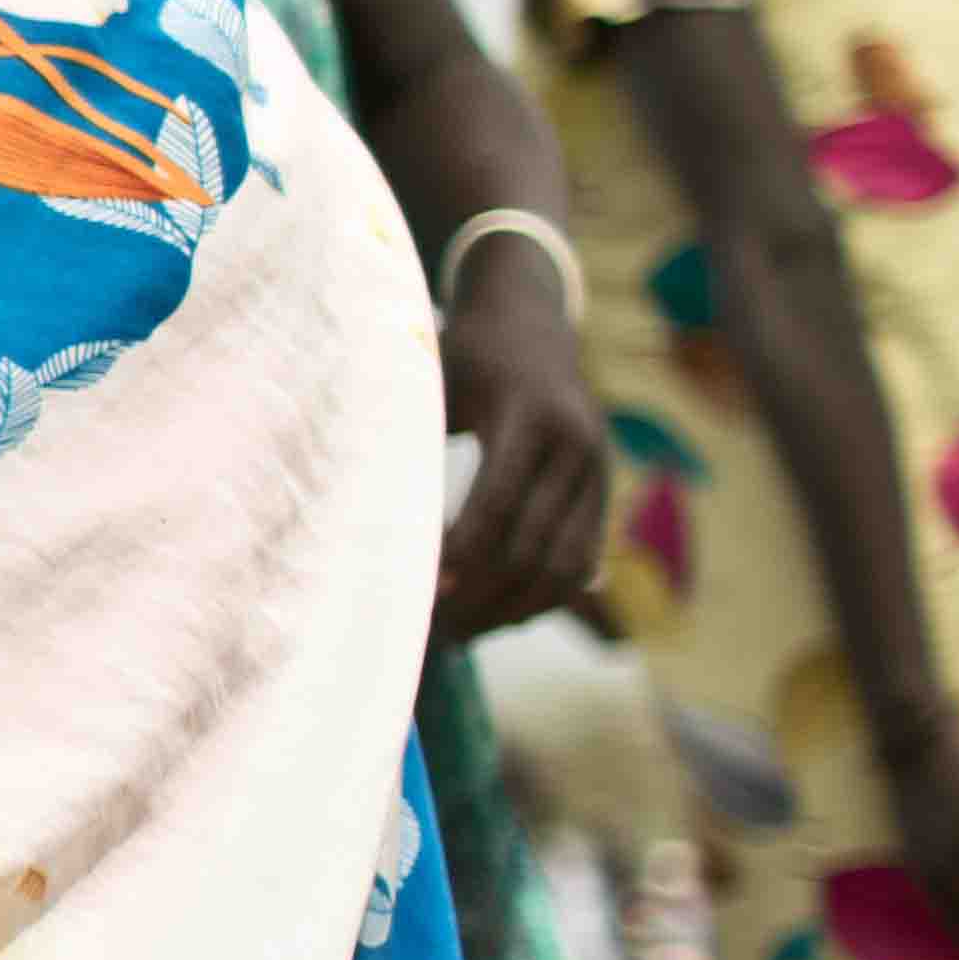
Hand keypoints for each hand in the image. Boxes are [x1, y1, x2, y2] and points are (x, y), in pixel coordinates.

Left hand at [434, 262, 610, 642]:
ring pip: (566, 564)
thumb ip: (404, 430)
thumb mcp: (432, 377)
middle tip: (432, 628)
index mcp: (531, 415)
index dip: (461, 553)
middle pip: (533, 544)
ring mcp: (599, 470)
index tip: (422, 590)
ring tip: (462, 634)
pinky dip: (545, 596)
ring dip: (515, 607)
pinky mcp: (605, 490)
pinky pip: (584, 560)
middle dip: (483, 593)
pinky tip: (499, 616)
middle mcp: (577, 444)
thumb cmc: (464, 358)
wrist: (531, 325)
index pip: (497, 502)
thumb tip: (353, 499)